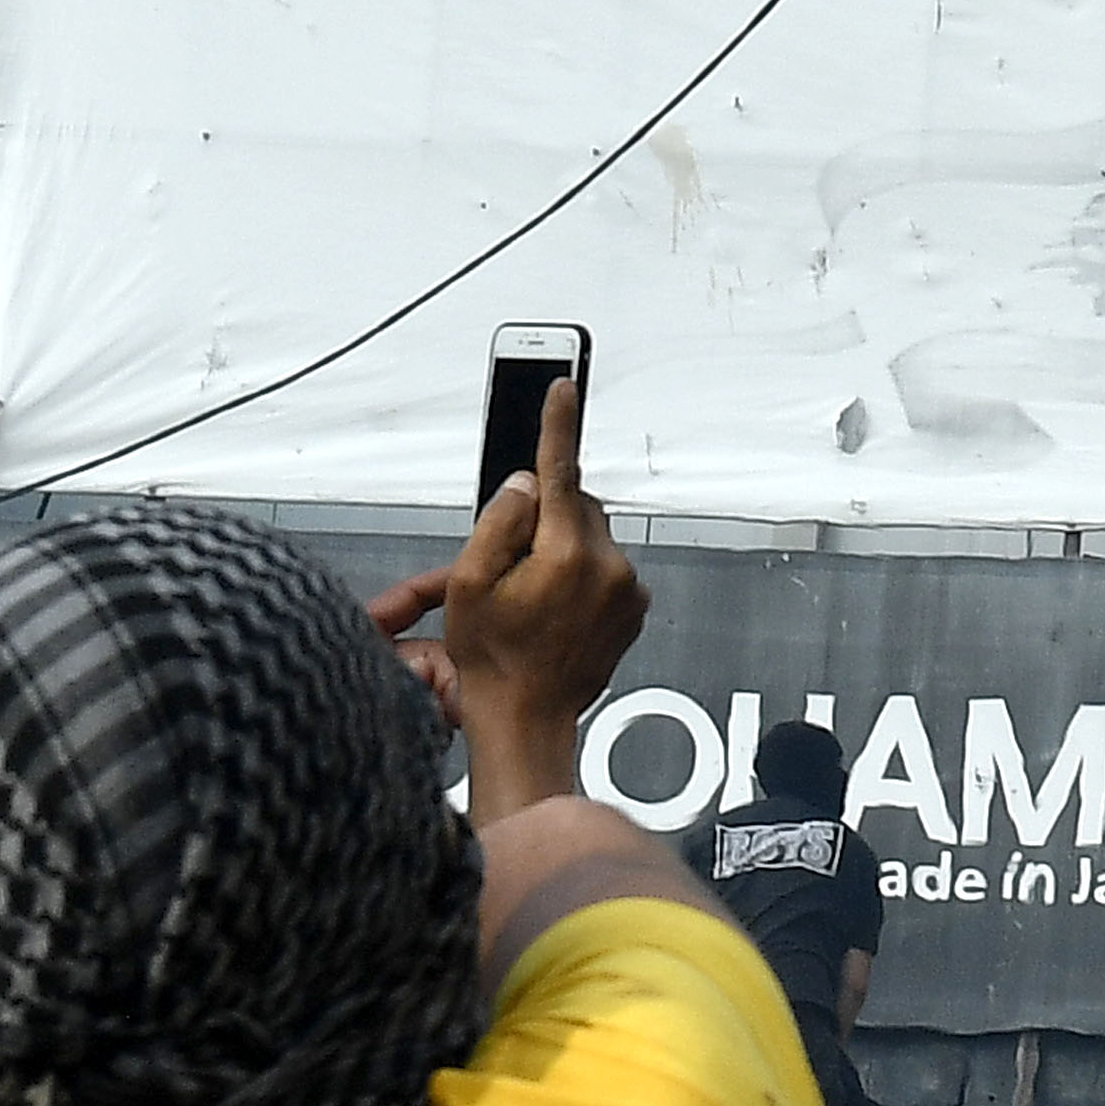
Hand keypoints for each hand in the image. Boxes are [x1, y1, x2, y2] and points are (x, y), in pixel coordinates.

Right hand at [371, 370, 647, 817]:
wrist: (528, 717)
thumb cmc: (494, 661)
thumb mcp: (469, 585)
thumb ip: (498, 523)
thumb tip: (525, 483)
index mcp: (565, 555)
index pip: (562, 473)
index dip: (558, 425)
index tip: (563, 388)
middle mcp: (608, 567)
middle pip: (576, 506)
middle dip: (544, 518)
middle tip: (510, 561)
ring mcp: (627, 589)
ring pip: (590, 536)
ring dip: (561, 547)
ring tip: (530, 594)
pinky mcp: (635, 606)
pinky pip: (606, 567)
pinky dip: (581, 572)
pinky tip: (554, 606)